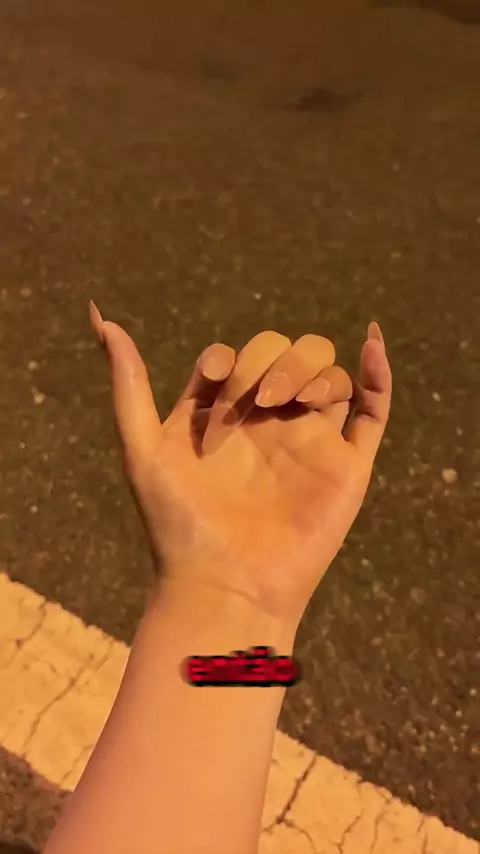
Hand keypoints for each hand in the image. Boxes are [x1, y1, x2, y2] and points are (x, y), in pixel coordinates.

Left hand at [90, 303, 391, 629]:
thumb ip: (128, 385)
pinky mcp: (346, 464)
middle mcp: (270, 424)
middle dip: (269, 362)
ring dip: (310, 368)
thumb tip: (101, 318)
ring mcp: (311, 442)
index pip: (237, 358)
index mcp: (226, 417)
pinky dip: (378, 375)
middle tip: (252, 401)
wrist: (224, 586)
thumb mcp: (143, 449)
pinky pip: (373, 411)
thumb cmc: (178, 525)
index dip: (228, 360)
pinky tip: (372, 342)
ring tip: (285, 401)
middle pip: (287, 355)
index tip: (215, 383)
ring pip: (328, 374)